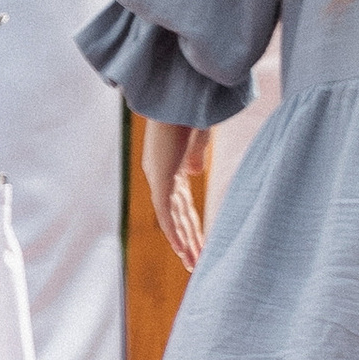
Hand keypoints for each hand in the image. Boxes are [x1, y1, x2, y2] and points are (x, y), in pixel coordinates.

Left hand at [141, 118, 209, 269]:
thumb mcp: (196, 138)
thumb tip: (194, 173)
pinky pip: (166, 210)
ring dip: (183, 242)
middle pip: (177, 216)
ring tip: (192, 265)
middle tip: (195, 265)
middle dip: (188, 241)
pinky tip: (180, 248)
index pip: (181, 205)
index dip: (191, 226)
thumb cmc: (190, 111)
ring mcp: (159, 176)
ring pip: (171, 218)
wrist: (178, 94)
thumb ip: (195, 156)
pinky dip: (174, 230)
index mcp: (169, 168)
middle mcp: (161, 175)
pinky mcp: (160, 174)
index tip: (200, 245)